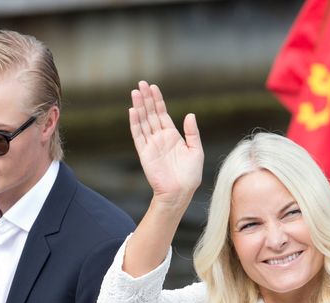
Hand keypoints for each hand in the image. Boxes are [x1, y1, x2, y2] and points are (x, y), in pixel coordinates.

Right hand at [129, 81, 203, 207]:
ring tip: (135, 92)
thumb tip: (190, 114)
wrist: (179, 192)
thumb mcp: (196, 151)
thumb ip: (192, 132)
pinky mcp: (144, 153)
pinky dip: (135, 123)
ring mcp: (151, 144)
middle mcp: (160, 138)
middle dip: (146, 99)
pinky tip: (133, 111)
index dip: (157, 100)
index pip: (162, 114)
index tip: (153, 87)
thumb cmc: (190, 175)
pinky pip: (138, 135)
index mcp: (172, 136)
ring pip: (143, 121)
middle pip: (151, 114)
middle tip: (141, 83)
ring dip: (139, 107)